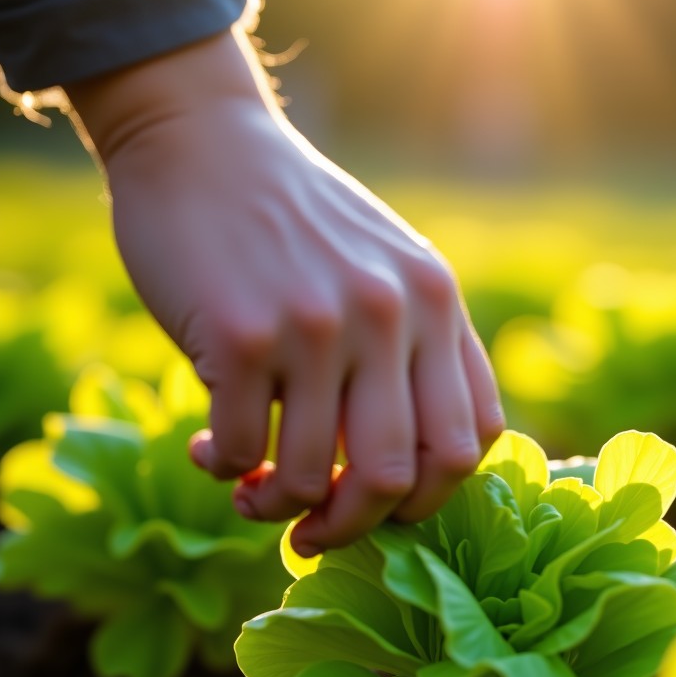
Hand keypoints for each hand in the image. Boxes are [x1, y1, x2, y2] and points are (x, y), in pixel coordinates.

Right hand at [65, 29, 503, 552]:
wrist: (202, 142)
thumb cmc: (292, 222)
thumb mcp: (384, 267)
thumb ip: (414, 348)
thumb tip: (410, 473)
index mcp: (438, 302)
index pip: (474, 439)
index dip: (433, 497)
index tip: (385, 508)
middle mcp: (391, 313)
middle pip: (403, 477)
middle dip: (356, 528)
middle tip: (314, 534)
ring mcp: (320, 325)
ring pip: (315, 478)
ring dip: (276, 506)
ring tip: (251, 487)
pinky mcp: (245, 335)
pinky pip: (244, 451)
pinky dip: (225, 469)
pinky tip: (209, 445)